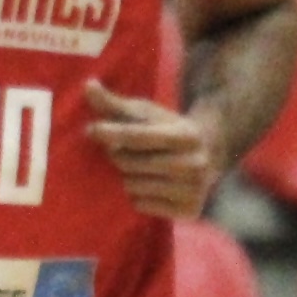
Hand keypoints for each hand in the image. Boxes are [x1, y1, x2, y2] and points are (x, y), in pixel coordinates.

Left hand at [80, 81, 224, 219]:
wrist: (209, 153)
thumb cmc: (165, 129)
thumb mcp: (145, 114)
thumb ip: (114, 104)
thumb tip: (87, 86)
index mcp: (185, 135)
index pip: (139, 135)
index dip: (112, 132)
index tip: (91, 129)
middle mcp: (194, 163)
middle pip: (131, 163)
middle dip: (119, 156)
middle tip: (121, 151)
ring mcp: (193, 189)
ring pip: (133, 186)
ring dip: (127, 177)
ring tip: (138, 168)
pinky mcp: (189, 210)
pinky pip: (141, 205)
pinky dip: (138, 197)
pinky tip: (149, 186)